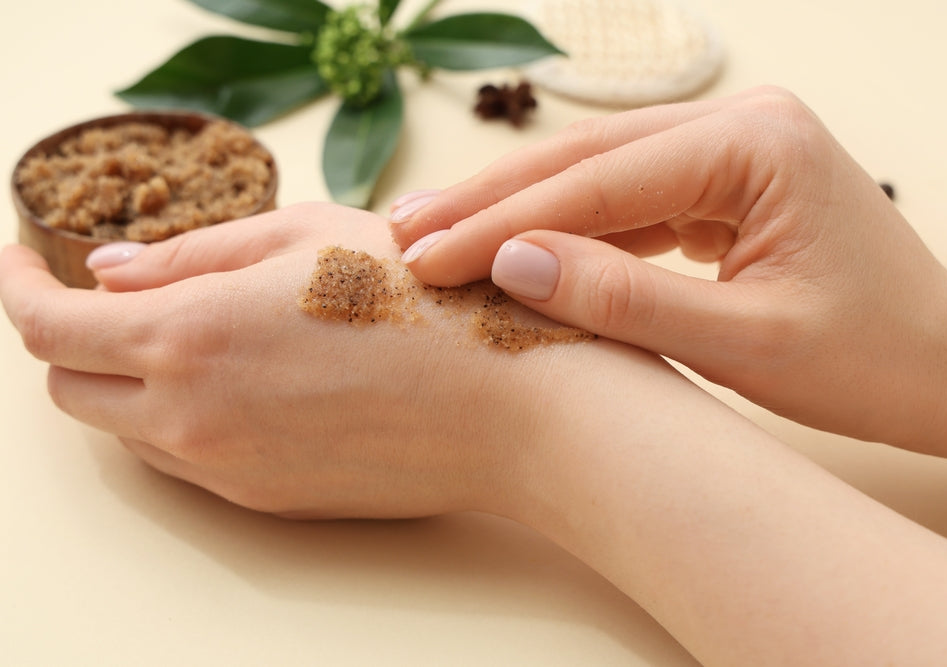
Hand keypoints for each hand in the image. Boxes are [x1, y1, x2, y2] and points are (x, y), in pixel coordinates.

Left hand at [0, 202, 594, 518]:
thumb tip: (110, 273)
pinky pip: (188, 461)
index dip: (19, 287)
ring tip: (203, 339)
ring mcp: (227, 469)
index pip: (47, 327)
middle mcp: (191, 414)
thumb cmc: (427, 300)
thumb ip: (193, 255)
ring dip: (132, 383)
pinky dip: (184, 420)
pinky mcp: (267, 500)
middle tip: (122, 302)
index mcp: (190, 333)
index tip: (23, 263)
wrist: (510, 405)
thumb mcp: (307, 235)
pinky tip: (251, 384)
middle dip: (74, 340)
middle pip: (71, 389)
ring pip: (128, 431)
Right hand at [391, 86, 946, 464]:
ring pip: (596, 172)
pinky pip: (624, 198)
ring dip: (517, 209)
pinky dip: (563, 227)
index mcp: (759, 144)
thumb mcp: (746, 342)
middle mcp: (742, 123)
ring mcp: (730, 148)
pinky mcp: (720, 181)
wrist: (941, 369)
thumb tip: (514, 265)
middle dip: (491, 199)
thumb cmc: (870, 360)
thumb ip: (627, 301)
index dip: (503, 222)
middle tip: (404, 231)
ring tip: (436, 237)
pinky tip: (510, 248)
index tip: (425, 256)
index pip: (600, 180)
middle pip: (586, 156)